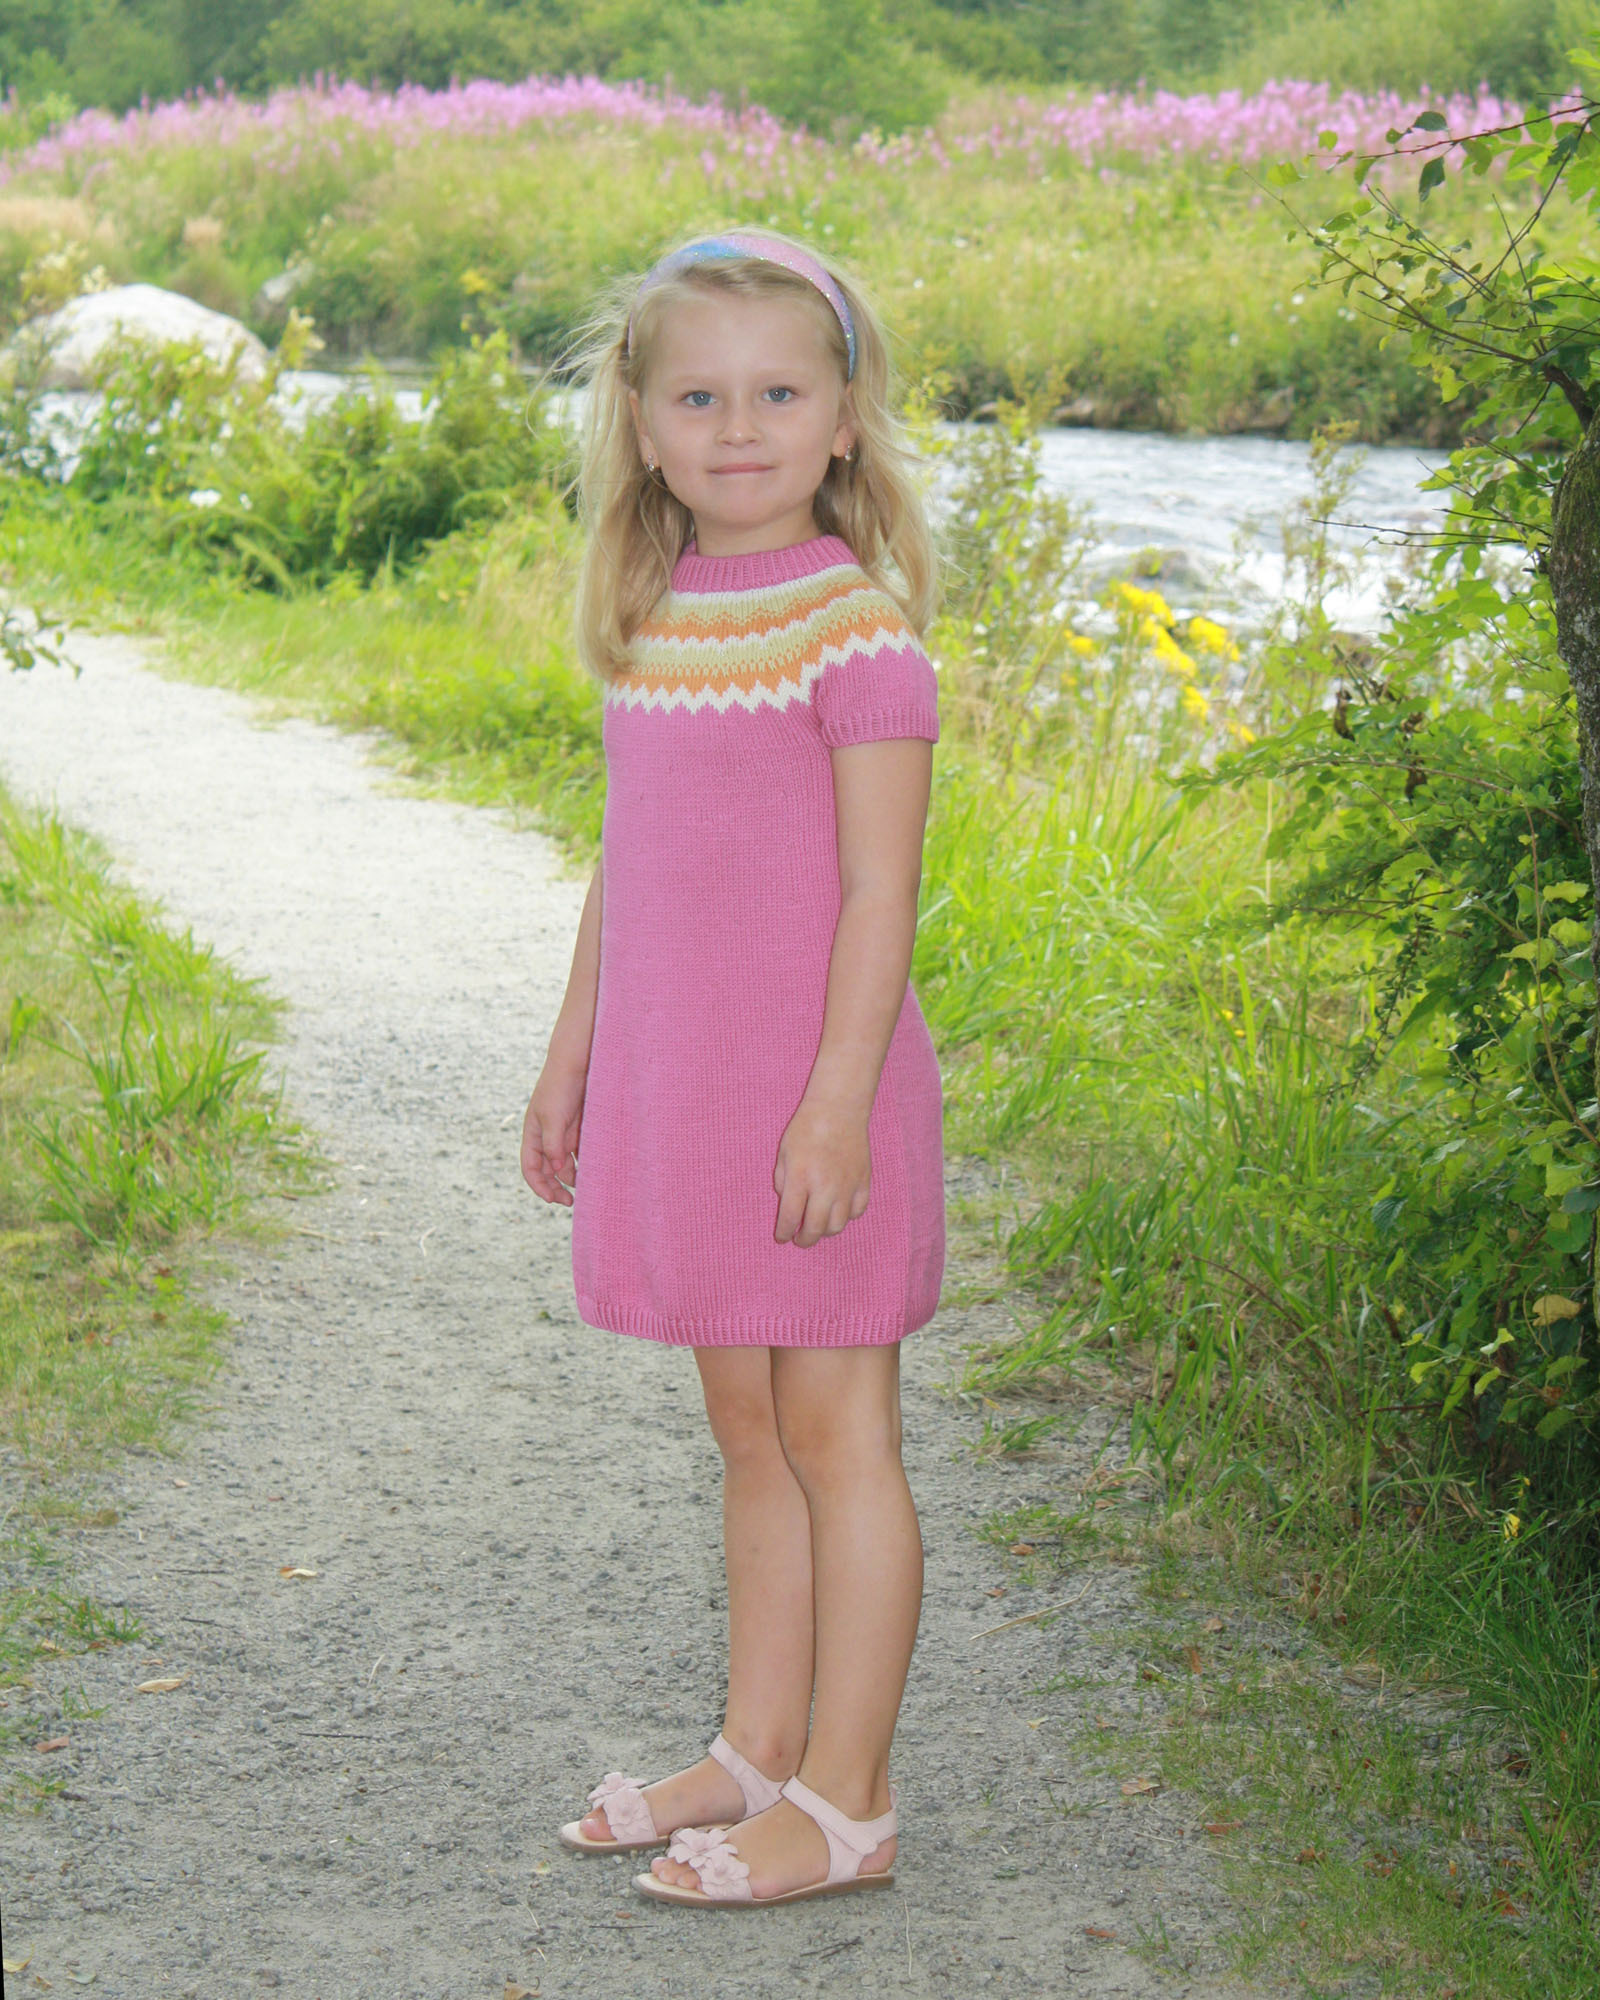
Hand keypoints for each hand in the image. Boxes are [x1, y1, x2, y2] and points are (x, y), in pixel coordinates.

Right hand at [521, 1062, 585, 1205]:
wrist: (578, 1063)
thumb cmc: (560, 1087)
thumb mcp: (553, 1116)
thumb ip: (553, 1144)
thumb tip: (555, 1170)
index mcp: (532, 1134)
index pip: (530, 1167)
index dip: (538, 1186)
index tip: (552, 1200)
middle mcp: (546, 1137)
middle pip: (547, 1170)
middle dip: (555, 1188)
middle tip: (569, 1202)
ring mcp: (563, 1133)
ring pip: (564, 1164)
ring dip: (571, 1178)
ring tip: (585, 1189)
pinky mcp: (579, 1129)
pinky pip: (580, 1153)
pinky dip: (584, 1164)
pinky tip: (594, 1172)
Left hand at [773, 1097, 870, 1246]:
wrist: (838, 1110)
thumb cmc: (806, 1128)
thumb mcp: (783, 1153)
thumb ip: (782, 1182)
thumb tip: (788, 1204)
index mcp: (800, 1178)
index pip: (790, 1217)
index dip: (784, 1232)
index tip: (782, 1237)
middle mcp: (824, 1186)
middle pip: (815, 1228)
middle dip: (805, 1239)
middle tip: (800, 1239)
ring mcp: (846, 1186)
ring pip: (838, 1225)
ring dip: (825, 1230)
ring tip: (818, 1225)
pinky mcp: (863, 1181)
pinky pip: (857, 1211)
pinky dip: (847, 1216)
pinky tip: (838, 1211)